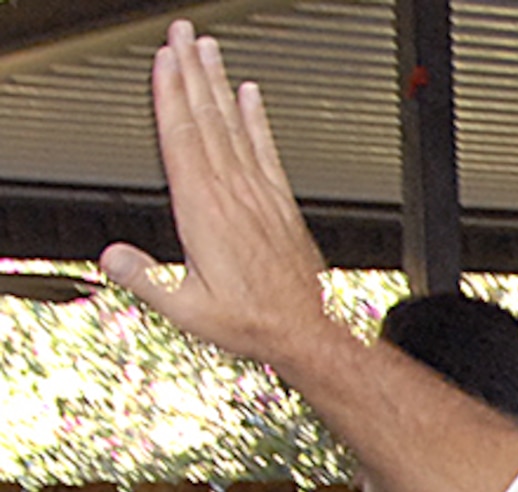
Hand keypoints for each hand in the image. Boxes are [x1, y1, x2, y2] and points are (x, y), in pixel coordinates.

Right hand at [100, 21, 337, 371]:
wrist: (306, 333)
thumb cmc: (253, 323)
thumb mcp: (186, 311)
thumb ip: (146, 281)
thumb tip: (113, 257)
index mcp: (204, 213)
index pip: (180, 140)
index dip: (169, 96)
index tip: (163, 61)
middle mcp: (233, 195)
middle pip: (206, 120)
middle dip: (191, 73)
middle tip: (182, 34)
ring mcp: (259, 196)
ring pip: (234, 127)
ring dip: (218, 85)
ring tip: (208, 48)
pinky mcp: (280, 204)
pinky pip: (266, 151)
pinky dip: (257, 120)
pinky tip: (250, 96)